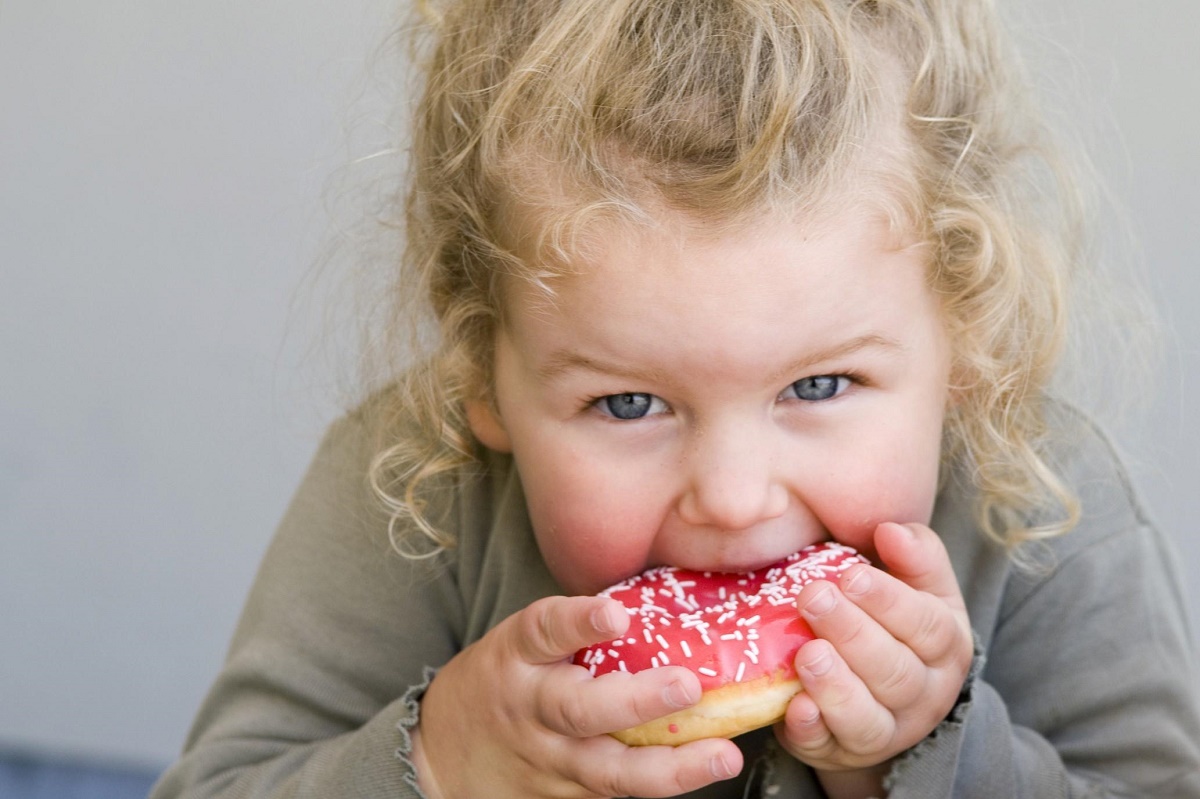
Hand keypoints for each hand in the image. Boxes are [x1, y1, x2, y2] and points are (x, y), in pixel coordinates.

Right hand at [414, 595, 743, 798]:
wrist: (443, 752)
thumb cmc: (504, 678)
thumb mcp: (521, 643)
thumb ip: (573, 627)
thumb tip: (660, 594)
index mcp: (517, 655)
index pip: (543, 630)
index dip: (579, 621)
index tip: (615, 614)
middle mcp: (530, 708)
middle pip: (579, 710)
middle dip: (637, 699)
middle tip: (687, 685)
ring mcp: (547, 759)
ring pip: (606, 769)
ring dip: (670, 766)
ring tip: (721, 755)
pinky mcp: (563, 797)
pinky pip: (614, 792)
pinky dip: (662, 781)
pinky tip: (703, 768)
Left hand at [776, 523, 972, 791]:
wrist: (879, 695)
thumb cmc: (894, 625)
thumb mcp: (919, 588)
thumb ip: (915, 555)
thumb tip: (892, 530)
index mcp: (946, 646)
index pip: (926, 625)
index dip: (889, 601)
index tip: (850, 575)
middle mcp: (923, 695)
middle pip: (894, 670)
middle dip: (852, 633)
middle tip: (813, 598)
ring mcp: (885, 730)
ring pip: (867, 717)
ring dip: (835, 686)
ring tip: (807, 654)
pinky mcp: (840, 751)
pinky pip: (828, 747)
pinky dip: (812, 729)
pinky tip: (795, 706)